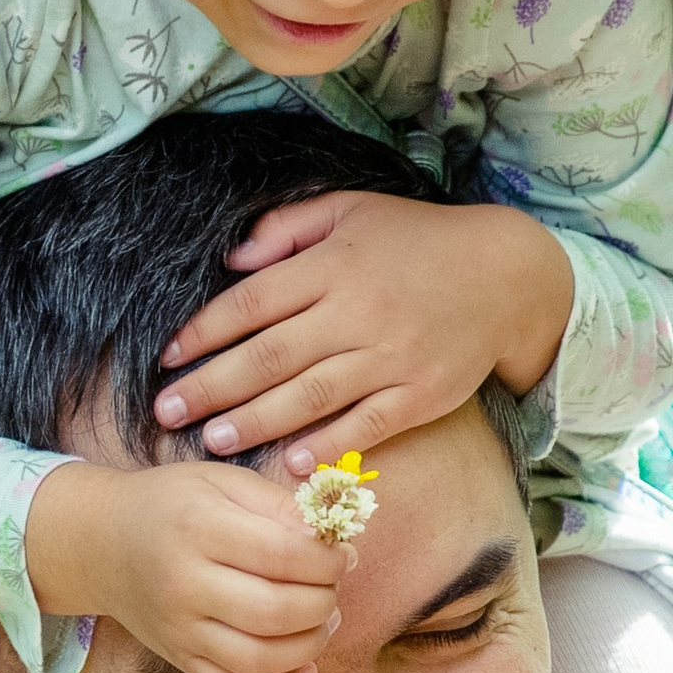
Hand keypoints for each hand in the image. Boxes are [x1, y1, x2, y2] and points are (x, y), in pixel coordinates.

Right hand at [25, 454, 344, 672]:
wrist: (102, 540)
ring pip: (261, 659)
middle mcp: (186, 584)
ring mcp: (181, 630)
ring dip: (311, 645)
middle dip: (324, 602)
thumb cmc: (174, 504)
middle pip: (275, 611)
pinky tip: (303, 667)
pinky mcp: (181, 660)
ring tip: (322, 620)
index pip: (283, 555)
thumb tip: (338, 546)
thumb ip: (281, 506)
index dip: (329, 561)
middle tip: (332, 587)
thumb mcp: (224, 482)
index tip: (342, 556)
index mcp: (200, 527)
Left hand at [153, 192, 574, 468]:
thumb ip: (288, 229)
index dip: (204, 332)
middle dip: (212, 387)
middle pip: (270, 356)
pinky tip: (290, 461)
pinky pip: (366, 426)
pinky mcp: (421, 395)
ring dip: (255, 421)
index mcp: (334, 265)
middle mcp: (358, 312)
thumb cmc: (417, 241)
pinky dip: (328, 445)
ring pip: (310, 396)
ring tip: (211, 440)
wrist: (506, 276)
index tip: (168, 358)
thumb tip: (231, 260)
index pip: (253, 302)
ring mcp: (391, 358)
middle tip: (167, 412)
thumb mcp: (352, 211)